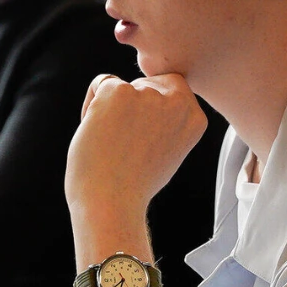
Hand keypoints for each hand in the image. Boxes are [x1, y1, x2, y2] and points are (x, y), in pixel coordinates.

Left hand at [65, 73, 205, 231]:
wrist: (112, 202)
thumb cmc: (135, 183)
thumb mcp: (170, 150)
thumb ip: (170, 121)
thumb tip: (155, 96)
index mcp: (195, 117)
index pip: (173, 88)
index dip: (152, 109)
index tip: (144, 138)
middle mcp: (178, 101)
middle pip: (147, 84)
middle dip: (132, 106)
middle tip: (126, 143)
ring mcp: (148, 94)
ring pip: (122, 86)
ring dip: (111, 109)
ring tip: (113, 143)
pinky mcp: (119, 91)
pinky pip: (100, 84)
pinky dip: (92, 106)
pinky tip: (97, 133)